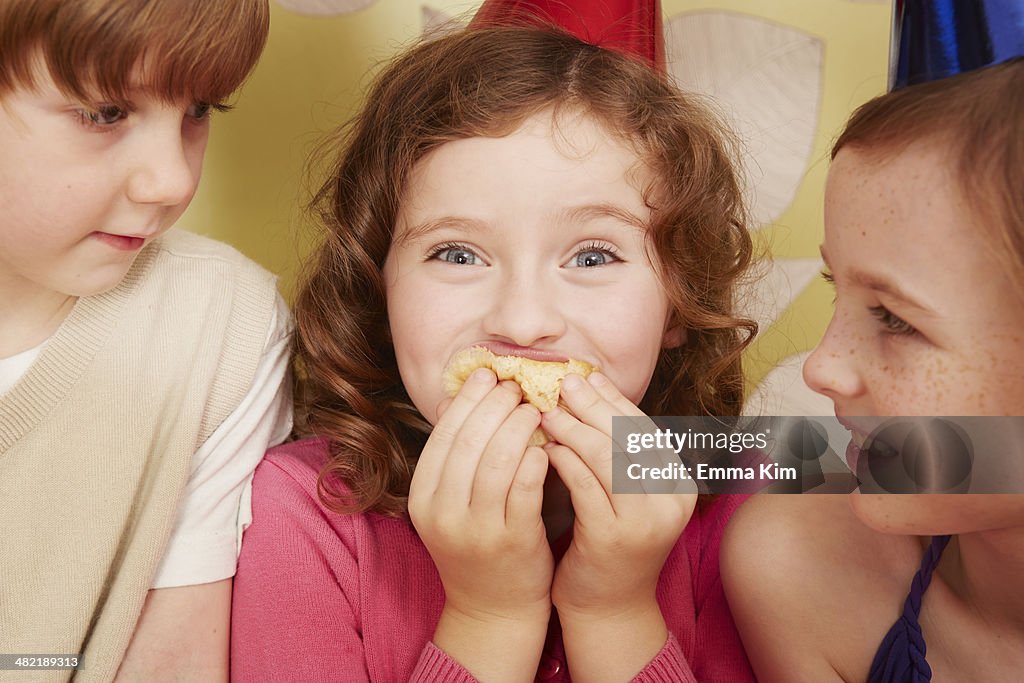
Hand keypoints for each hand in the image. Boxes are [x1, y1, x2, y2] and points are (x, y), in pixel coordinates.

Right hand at [409, 368, 552, 679]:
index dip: (468, 400)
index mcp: (422, 496)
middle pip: (469, 442)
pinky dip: (534, 462)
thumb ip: (455, 455)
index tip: (491, 375)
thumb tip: (460, 396)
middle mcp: (441, 512)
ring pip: (496, 462)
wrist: (492, 609)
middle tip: (519, 386)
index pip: (443, 434)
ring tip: (536, 409)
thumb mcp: (452, 501)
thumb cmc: (478, 543)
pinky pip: (523, 491)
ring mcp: (475, 530)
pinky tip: (547, 446)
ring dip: (519, 427)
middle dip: (496, 406)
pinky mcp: (511, 543)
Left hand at [542, 372, 696, 620]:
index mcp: (679, 483)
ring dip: (575, 429)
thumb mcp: (623, 492)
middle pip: (628, 437)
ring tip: (547, 411)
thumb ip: (615, 449)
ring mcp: (646, 521)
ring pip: (608, 458)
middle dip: (593, 405)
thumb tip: (589, 386)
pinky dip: (565, 461)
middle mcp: (671, 500)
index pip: (644, 428)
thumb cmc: (608, 540)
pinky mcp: (614, 538)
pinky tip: (545, 448)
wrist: (607, 606)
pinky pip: (587, 487)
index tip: (584, 375)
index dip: (613, 398)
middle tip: (562, 383)